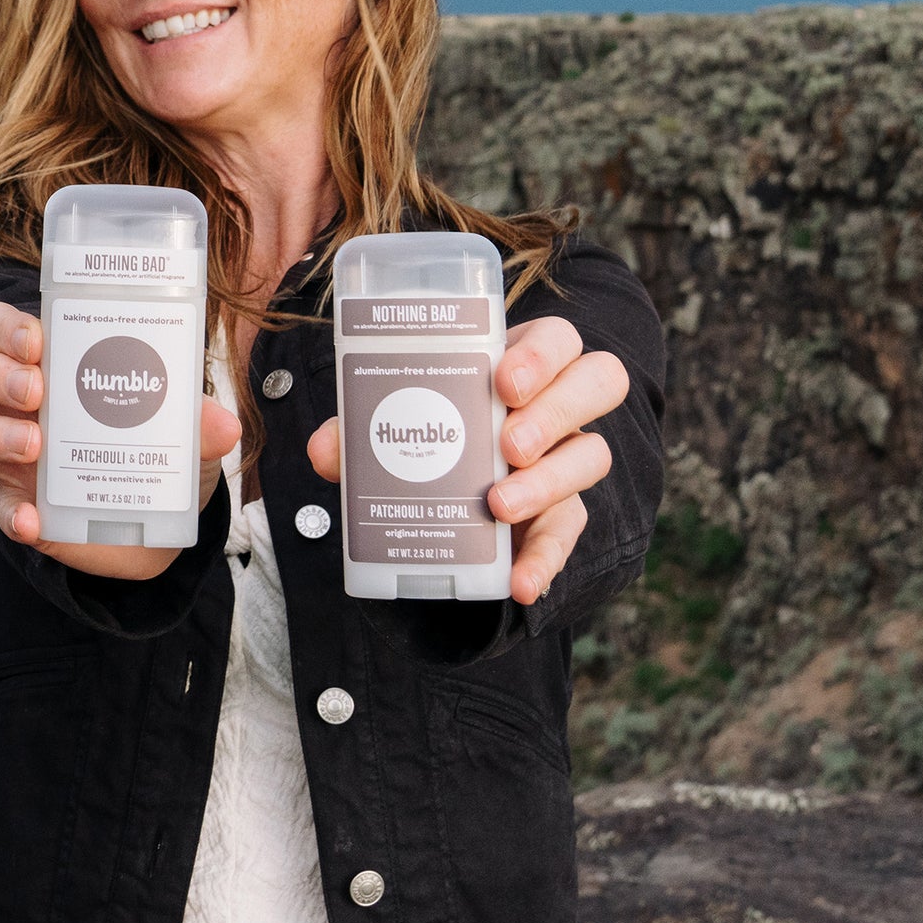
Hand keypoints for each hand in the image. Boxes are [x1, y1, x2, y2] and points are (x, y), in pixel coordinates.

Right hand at [0, 300, 238, 580]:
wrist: (156, 516)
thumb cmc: (155, 441)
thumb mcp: (180, 425)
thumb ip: (195, 419)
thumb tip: (222, 423)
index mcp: (35, 355)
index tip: (37, 341)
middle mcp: (1, 395)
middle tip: (35, 390)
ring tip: (34, 444)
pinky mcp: (12, 503)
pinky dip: (11, 513)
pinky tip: (35, 520)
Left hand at [308, 313, 628, 607]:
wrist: (441, 498)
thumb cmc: (422, 433)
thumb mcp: (389, 424)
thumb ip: (357, 431)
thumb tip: (324, 449)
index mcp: (520, 361)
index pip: (558, 339)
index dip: (542, 355)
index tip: (504, 381)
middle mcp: (557, 403)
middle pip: (599, 381)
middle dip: (556, 410)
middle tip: (508, 444)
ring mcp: (566, 457)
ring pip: (592, 454)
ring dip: (550, 480)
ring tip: (499, 504)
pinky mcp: (562, 513)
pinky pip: (570, 532)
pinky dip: (547, 560)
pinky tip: (521, 583)